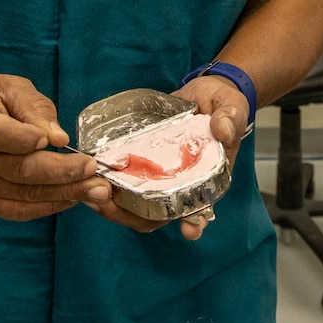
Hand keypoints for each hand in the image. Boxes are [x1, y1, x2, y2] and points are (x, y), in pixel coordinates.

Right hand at [0, 74, 109, 221]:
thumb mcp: (6, 86)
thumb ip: (32, 108)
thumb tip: (58, 138)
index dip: (24, 139)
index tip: (56, 139)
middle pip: (17, 170)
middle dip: (62, 172)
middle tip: (95, 171)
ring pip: (21, 194)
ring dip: (63, 194)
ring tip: (96, 190)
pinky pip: (15, 210)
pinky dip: (47, 206)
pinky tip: (71, 197)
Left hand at [85, 75, 248, 241]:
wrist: (205, 93)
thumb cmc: (222, 105)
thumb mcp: (231, 106)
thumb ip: (228, 118)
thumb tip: (224, 132)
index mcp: (207, 178)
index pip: (201, 208)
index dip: (194, 222)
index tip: (189, 229)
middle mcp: (182, 183)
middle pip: (159, 214)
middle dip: (135, 216)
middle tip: (109, 204)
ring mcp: (161, 175)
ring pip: (137, 203)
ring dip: (115, 204)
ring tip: (94, 194)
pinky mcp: (144, 162)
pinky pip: (126, 180)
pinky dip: (109, 183)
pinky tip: (92, 177)